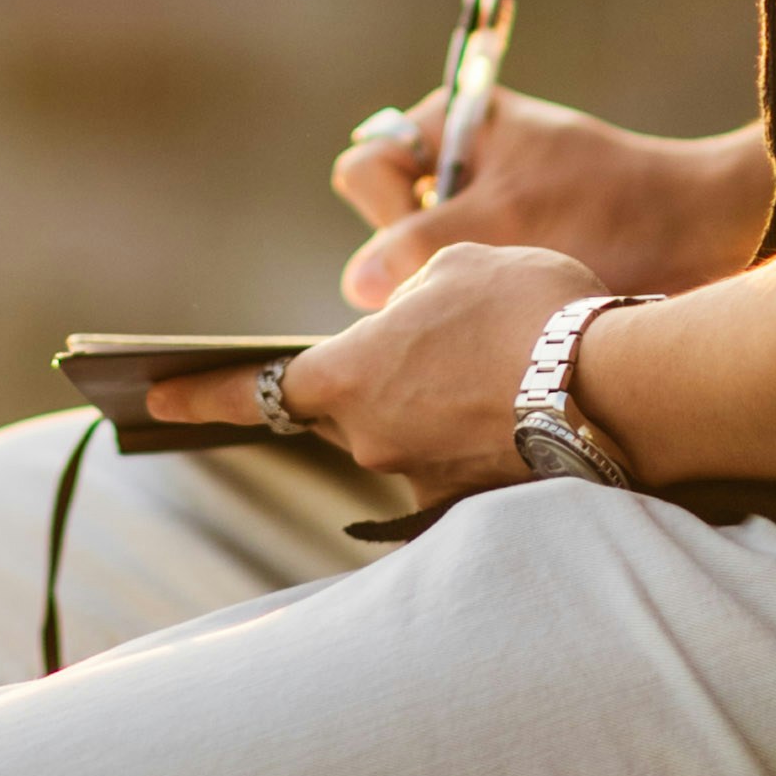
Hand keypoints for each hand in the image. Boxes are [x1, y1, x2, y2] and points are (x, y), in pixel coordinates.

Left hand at [147, 239, 595, 498]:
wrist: (621, 385)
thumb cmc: (531, 309)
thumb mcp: (455, 267)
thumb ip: (407, 297)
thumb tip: (405, 327)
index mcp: (348, 376)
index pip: (254, 392)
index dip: (200, 394)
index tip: (154, 397)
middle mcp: (371, 441)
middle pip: (342, 412)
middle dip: (368, 383)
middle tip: (426, 352)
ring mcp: (423, 484)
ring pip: (407, 437)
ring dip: (435, 407)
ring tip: (504, 367)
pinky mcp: (477, 508)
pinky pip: (456, 463)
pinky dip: (476, 436)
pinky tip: (525, 405)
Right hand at [331, 92, 772, 311]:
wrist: (703, 236)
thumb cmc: (608, 209)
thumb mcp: (505, 218)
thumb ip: (418, 243)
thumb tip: (360, 282)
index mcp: (453, 125)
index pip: (368, 168)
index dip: (388, 211)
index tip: (443, 233)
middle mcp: (461, 166)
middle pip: (387, 221)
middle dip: (420, 259)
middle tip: (474, 277)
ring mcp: (485, 211)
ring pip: (422, 263)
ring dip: (449, 289)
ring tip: (500, 304)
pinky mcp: (511, 254)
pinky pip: (459, 287)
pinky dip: (474, 308)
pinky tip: (512, 322)